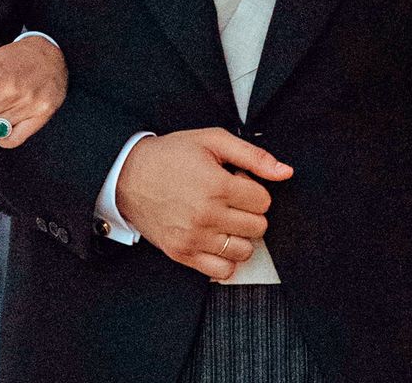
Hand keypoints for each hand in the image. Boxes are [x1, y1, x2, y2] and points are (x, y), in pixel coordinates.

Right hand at [113, 128, 289, 280]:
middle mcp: (207, 214)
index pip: (264, 201)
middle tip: (226, 200)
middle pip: (258, 227)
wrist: (127, 175)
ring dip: (238, 236)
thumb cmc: (168, 157)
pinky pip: (223, 270)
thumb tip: (285, 172)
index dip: (251, 190)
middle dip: (247, 212)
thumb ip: (252, 155)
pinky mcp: (183, 253)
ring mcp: (194, 237)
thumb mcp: (211, 141)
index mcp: (217, 185)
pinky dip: (225, 258)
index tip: (234, 183)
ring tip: (220, 220)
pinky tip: (214, 239)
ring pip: (245, 251)